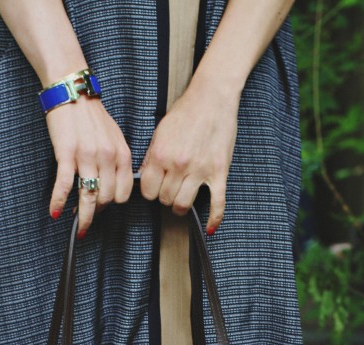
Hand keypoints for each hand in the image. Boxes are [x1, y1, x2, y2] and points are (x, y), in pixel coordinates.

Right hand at [46, 97, 133, 234]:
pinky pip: (64, 185)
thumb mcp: (114, 137)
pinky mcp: (66, 154)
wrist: (72, 91)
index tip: (105, 207)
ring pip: (88, 196)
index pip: (124, 192)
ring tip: (79, 228)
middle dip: (98, 211)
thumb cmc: (91, 115)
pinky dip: (58, 201)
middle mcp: (107, 157)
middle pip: (107, 198)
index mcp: (121, 154)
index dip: (114, 203)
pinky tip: (55, 212)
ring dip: (83, 217)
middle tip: (88, 216)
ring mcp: (87, 156)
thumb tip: (113, 183)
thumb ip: (117, 160)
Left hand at [139, 80, 238, 233]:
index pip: (148, 192)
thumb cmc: (186, 112)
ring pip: (184, 205)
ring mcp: (200, 170)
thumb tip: (145, 178)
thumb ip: (151, 157)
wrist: (213, 97)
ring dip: (182, 206)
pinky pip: (217, 203)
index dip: (151, 192)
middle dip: (166, 197)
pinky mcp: (219, 172)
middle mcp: (178, 165)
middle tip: (171, 188)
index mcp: (161, 154)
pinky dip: (214, 218)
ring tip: (183, 198)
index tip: (156, 188)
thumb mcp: (160, 132)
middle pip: (165, 200)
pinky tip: (210, 228)